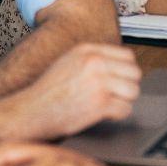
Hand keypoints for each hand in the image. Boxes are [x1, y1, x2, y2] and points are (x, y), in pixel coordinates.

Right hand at [12, 43, 140, 137]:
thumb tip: (121, 67)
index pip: (127, 56)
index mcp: (88, 51)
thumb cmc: (49, 91)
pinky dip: (118, 114)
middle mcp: (95, 63)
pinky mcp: (99, 104)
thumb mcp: (69, 62)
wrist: (31, 111)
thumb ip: (93, 59)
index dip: (127, 71)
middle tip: (118, 95)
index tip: (121, 80)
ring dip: (125, 101)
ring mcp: (98, 83)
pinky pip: (125, 109)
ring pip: (133, 91)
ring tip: (110, 105)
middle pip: (134, 73)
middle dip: (128, 86)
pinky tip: (105, 115)